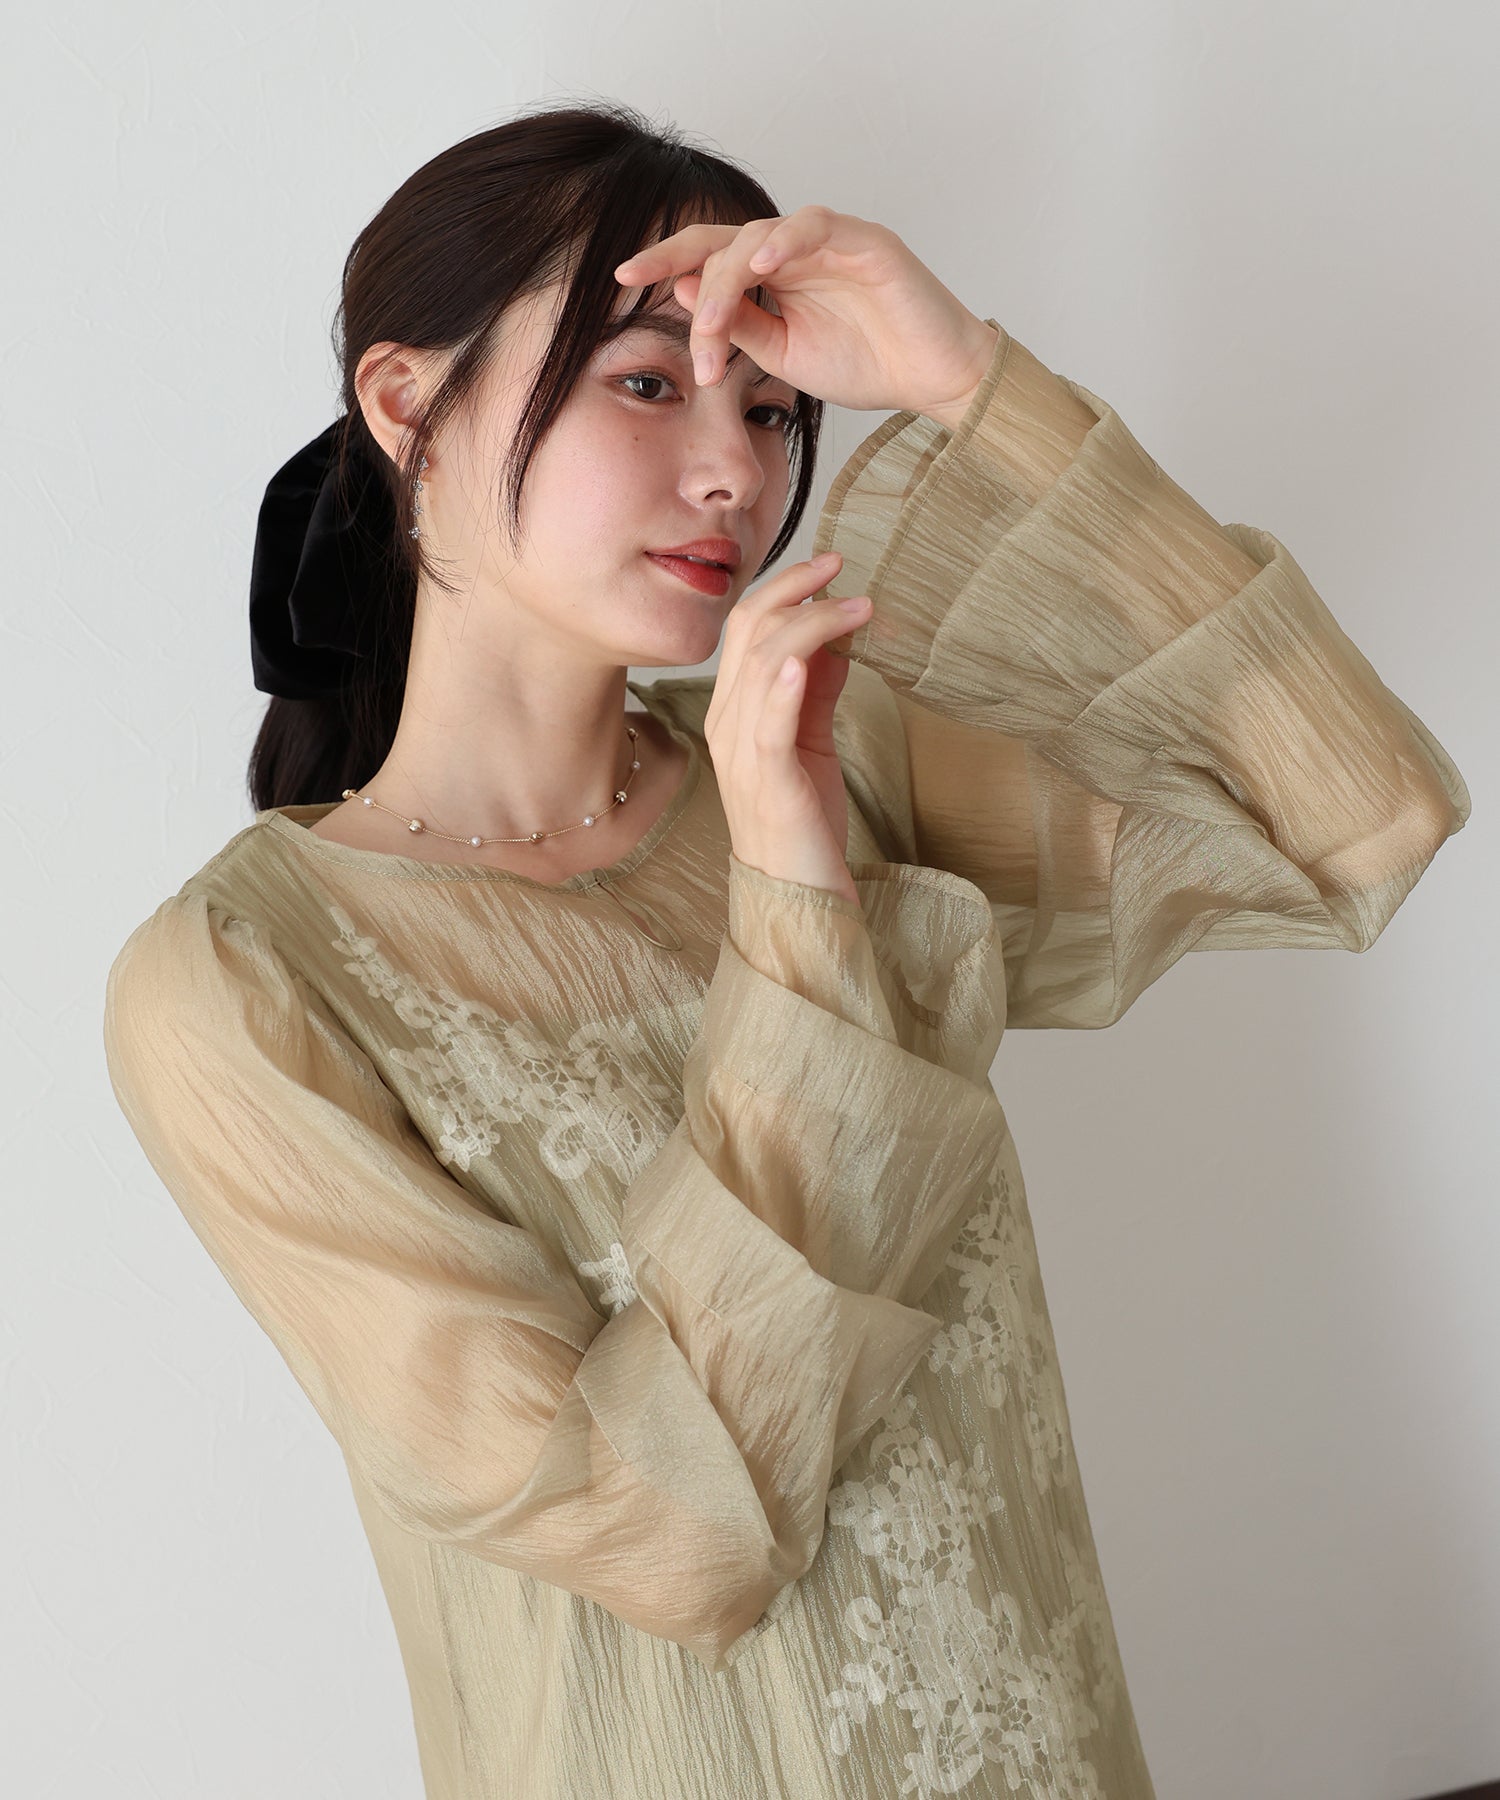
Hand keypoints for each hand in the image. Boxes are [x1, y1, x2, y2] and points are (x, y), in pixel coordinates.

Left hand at [614, 204, 1000, 422]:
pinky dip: (785, 239)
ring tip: (708, 323)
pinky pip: (816, 226)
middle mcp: (794, 249)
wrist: (931, 378)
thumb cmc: (864, 364)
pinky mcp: (865, 241)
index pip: (706, 257)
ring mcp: (829, 240)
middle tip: (651, 303)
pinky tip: (760, 263)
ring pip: (759, 234)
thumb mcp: (782, 356)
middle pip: (722, 240)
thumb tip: (683, 291)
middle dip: (679, 268)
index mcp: (771, 276)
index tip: (619, 282)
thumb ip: (737, 325)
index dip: (662, 262)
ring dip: (727, 278)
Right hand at [703, 549, 870, 903]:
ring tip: (858, 608)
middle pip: (749, 632)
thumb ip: (817, 692)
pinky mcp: (768, 785)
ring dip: (813, 625)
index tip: (832, 567)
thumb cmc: (804, 823)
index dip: (785, 589)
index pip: (746, 628)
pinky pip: (767, 725)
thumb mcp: (813, 743)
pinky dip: (783, 687)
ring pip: (762, 664)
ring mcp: (743, 755)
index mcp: (734, 713)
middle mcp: (728, 726)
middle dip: (797, 590)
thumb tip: (837, 638)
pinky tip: (804, 661)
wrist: (800, 898)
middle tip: (844, 569)